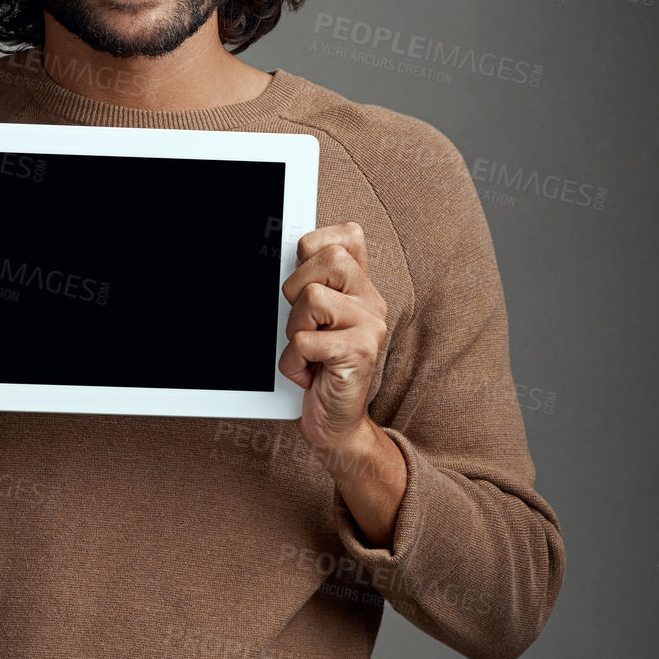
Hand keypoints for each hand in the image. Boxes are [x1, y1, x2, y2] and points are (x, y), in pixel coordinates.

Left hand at [279, 221, 388, 452]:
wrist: (335, 423)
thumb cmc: (318, 370)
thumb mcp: (311, 321)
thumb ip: (309, 286)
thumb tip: (287, 252)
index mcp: (359, 287)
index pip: (348, 235)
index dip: (315, 245)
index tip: (303, 278)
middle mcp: (371, 301)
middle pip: (329, 258)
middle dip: (297, 289)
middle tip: (303, 323)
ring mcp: (371, 326)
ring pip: (313, 298)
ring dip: (294, 330)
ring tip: (306, 351)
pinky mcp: (361, 352)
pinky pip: (306, 341)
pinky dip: (293, 362)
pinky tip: (308, 373)